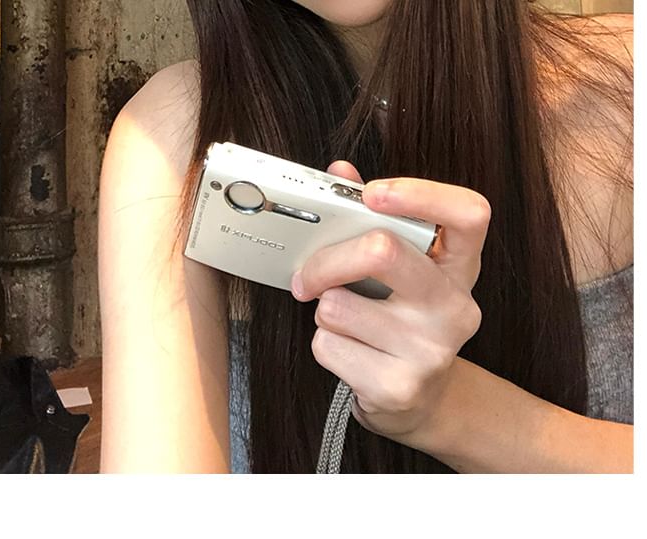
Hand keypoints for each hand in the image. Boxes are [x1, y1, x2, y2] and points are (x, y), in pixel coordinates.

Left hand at [291, 161, 490, 442]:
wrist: (419, 401)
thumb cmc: (403, 322)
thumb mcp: (403, 273)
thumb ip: (372, 219)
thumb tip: (339, 171)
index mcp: (460, 269)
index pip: (469, 214)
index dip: (420, 194)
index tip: (371, 194)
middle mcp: (455, 307)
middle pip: (382, 251)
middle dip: (328, 259)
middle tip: (308, 274)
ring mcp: (431, 350)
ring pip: (338, 305)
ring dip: (325, 311)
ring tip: (349, 323)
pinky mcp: (399, 387)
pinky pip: (328, 345)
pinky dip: (325, 345)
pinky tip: (352, 353)